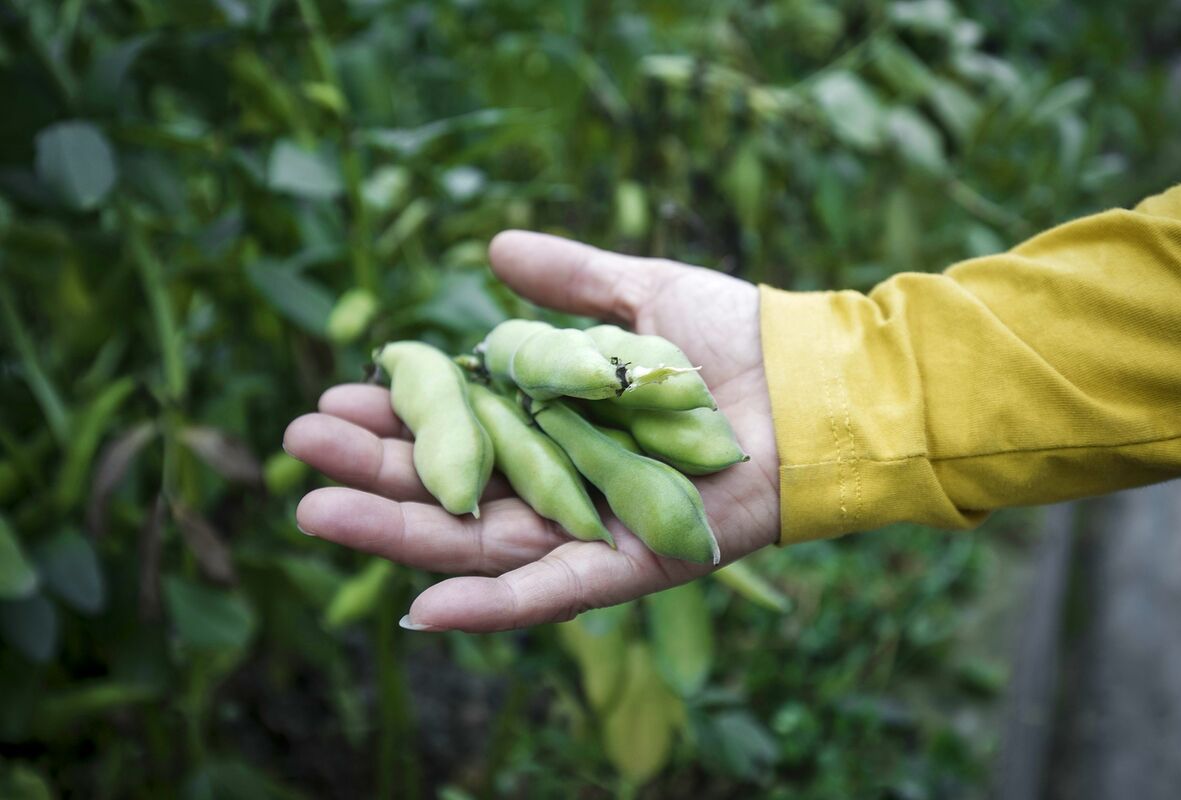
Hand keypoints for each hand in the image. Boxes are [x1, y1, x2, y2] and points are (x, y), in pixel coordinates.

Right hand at [283, 231, 779, 631]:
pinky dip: (489, 606)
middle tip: (300, 442)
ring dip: (399, 530)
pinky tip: (417, 609)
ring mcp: (594, 527)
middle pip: (454, 484)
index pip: (462, 422)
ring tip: (314, 508)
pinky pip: (551, 593)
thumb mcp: (639, 292)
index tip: (340, 387)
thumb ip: (568, 278)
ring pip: (481, 541)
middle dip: (377, 466)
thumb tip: (489, 249)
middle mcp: (566, 479)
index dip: (401, 410)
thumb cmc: (736, 338)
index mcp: (559, 419)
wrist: (815, 384)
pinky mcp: (631, 564)